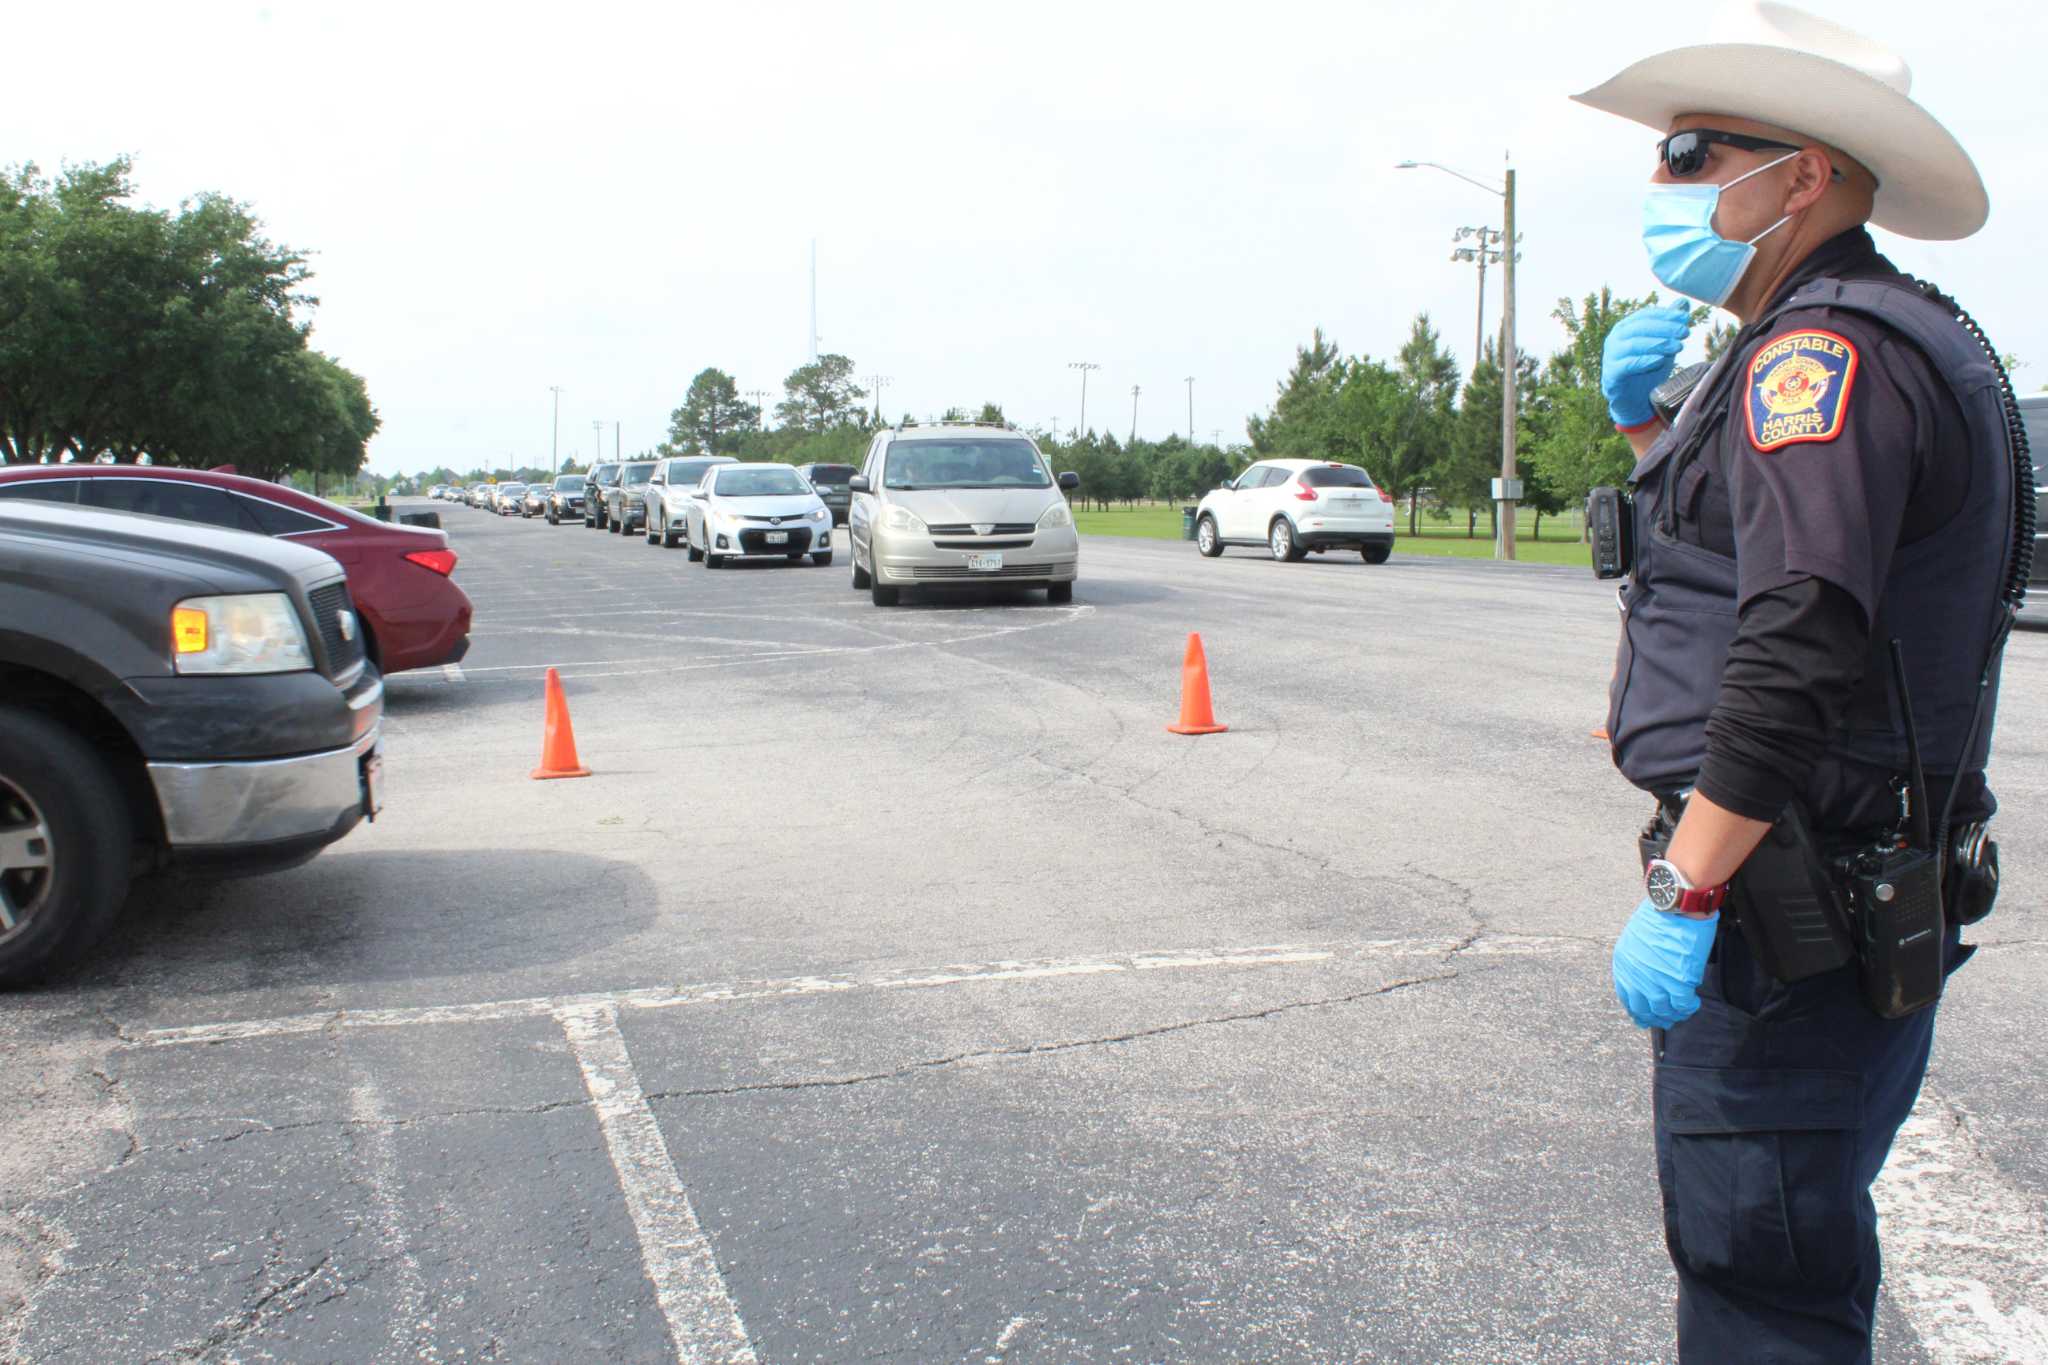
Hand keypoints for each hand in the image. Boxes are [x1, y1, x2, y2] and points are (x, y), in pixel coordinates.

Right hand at [1601, 302, 1691, 427]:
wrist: (1636, 400)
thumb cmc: (1648, 368)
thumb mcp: (1663, 344)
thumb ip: (1669, 324)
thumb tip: (1683, 303)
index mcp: (1625, 328)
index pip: (1645, 315)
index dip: (1665, 314)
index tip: (1685, 318)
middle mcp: (1615, 339)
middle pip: (1639, 328)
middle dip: (1664, 328)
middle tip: (1684, 331)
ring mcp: (1610, 357)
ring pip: (1633, 345)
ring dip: (1658, 344)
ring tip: (1678, 346)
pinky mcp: (1611, 375)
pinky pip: (1626, 365)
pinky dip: (1644, 361)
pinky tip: (1660, 360)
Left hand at [1612, 897, 1717, 1028]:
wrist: (1675, 906)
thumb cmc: (1659, 916)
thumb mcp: (1635, 938)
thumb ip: (1638, 960)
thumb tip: (1648, 976)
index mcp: (1623, 964)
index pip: (1627, 997)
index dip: (1637, 1010)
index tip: (1644, 1017)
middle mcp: (1636, 976)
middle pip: (1643, 1008)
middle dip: (1654, 1018)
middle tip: (1666, 1021)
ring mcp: (1657, 980)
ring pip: (1663, 1010)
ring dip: (1673, 1015)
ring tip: (1681, 1013)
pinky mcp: (1678, 981)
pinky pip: (1682, 1005)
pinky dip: (1688, 1008)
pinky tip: (1692, 1004)